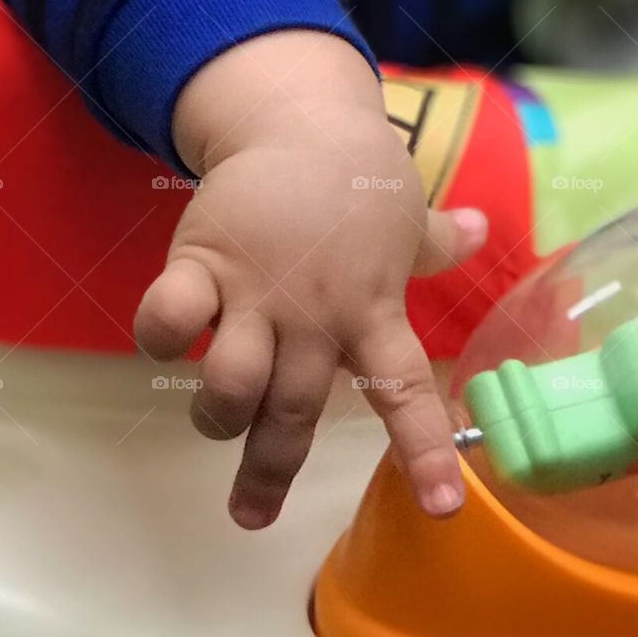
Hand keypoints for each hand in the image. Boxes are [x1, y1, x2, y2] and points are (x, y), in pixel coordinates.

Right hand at [134, 32, 487, 528]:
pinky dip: (159, 335)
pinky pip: (167, 317)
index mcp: (372, 311)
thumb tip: (478, 231)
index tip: (443, 508)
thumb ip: (435, 241)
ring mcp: (257, 291)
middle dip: (269, 471)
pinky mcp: (202, 262)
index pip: (406, 392)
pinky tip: (167, 335)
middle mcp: (315, 314)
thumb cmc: (354, 177)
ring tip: (217, 416)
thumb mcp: (402, 214)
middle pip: (294, 411)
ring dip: (218, 414)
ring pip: (231, 383)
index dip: (424, 451)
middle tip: (251, 515)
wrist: (297, 121)